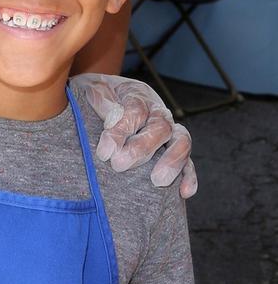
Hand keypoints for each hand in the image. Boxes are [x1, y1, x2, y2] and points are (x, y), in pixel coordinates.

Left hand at [72, 74, 197, 197]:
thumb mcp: (96, 91)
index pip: (136, 111)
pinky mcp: (174, 150)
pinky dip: (189, 177)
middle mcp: (158, 113)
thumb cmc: (101, 96)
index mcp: (138, 96)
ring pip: (181, 142)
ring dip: (171, 162)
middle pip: (160, 128)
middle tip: (119, 165)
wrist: (110, 97)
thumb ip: (103, 102)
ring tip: (157, 181)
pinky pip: (188, 162)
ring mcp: (170, 131)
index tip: (104, 151)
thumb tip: (113, 118)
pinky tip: (184, 192)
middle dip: (141, 148)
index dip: (121, 131)